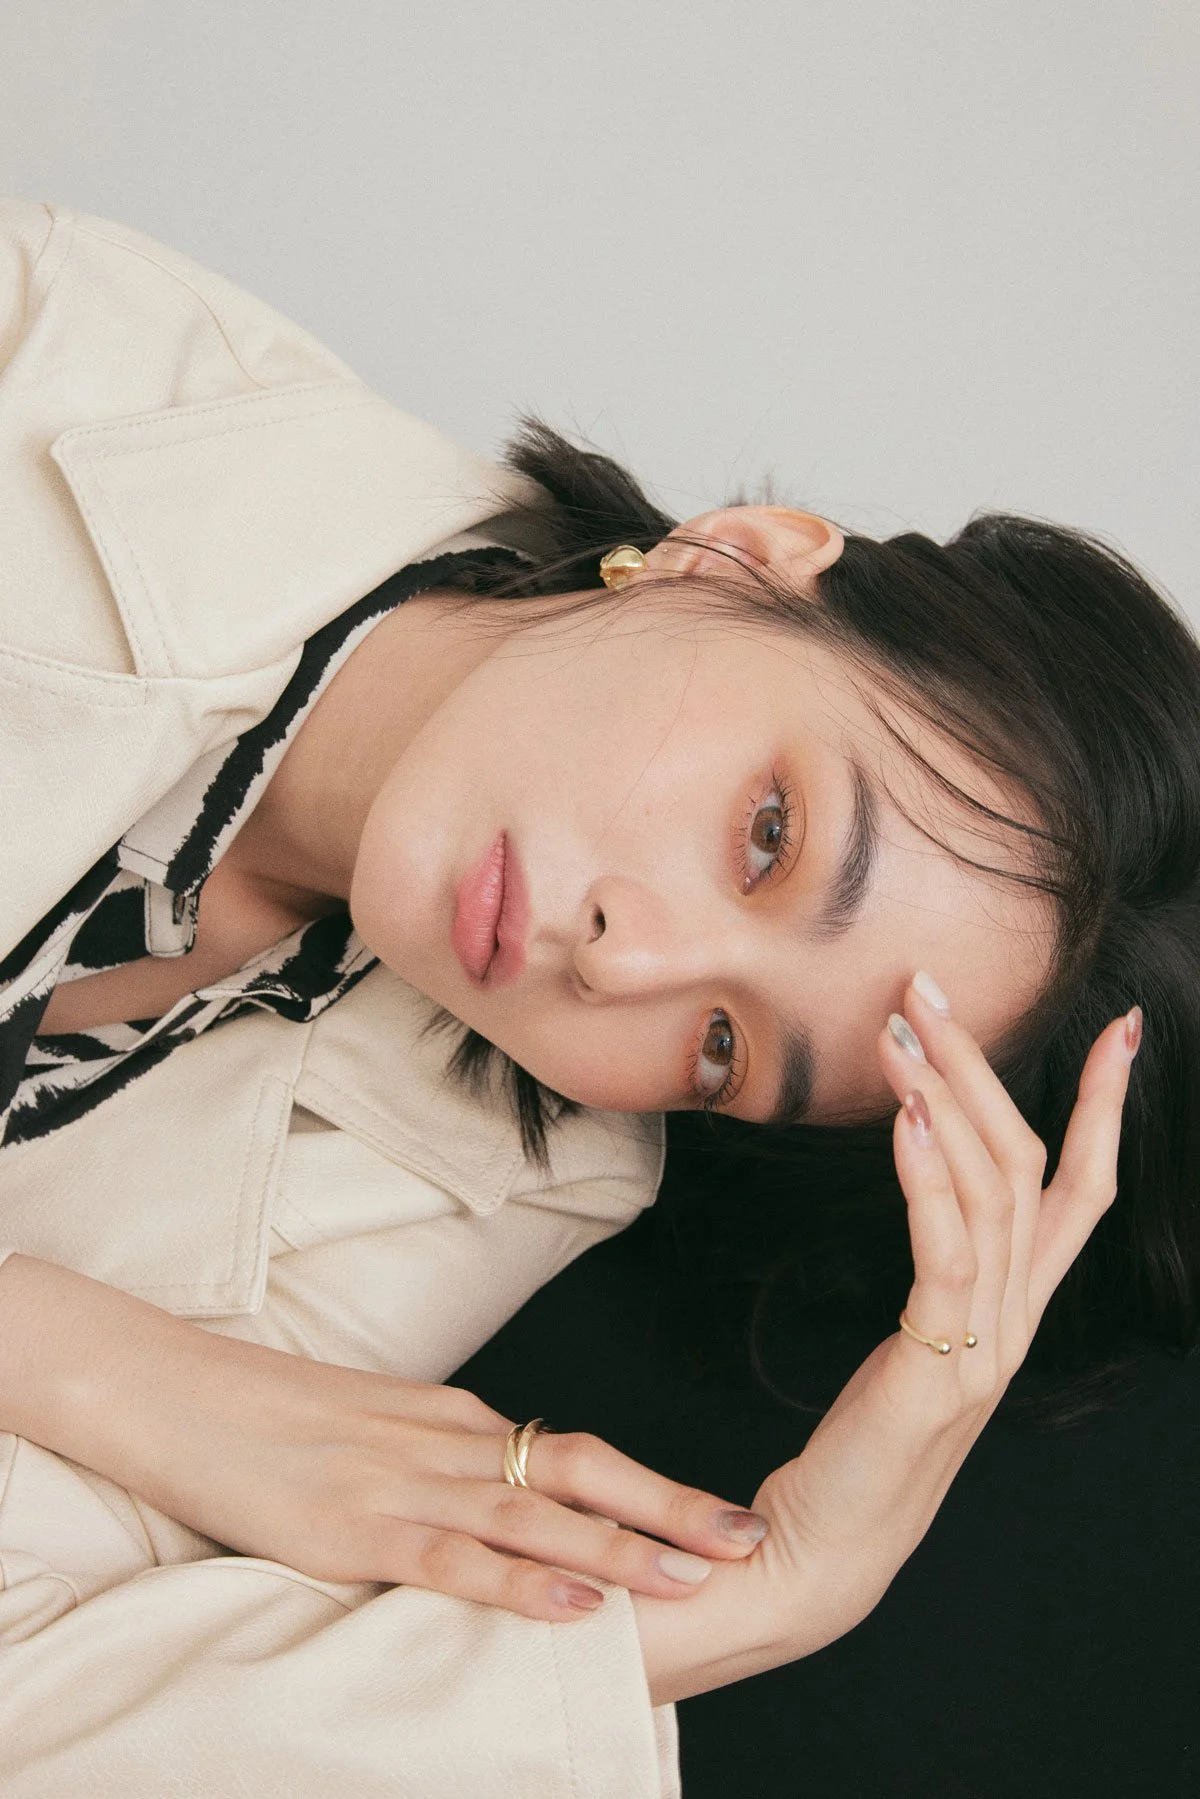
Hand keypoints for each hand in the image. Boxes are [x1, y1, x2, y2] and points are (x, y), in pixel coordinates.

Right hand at [0, 1255, 766, 1622]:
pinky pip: (453, 1559)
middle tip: (751, 1538)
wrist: (170, 1388)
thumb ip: (440, 1461)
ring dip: (624, 1548)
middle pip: (582, 1470)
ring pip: (535, 1514)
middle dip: (672, 1509)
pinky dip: (521, 1581)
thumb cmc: (267, 1414)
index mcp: (454, 1420)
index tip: (720, 1517)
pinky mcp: (352, 1527)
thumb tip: (499, 1493)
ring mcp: (402, 1483)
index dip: (654, 1488)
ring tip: (700, 1575)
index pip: (575, 1453)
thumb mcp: (374, 1430)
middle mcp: (447, 1444)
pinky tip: (575, 1602)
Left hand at [634, 976, 1139, 1701]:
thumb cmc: (866, 1432)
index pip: (1083, 1189)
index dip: (1105, 1108)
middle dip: (985, 1067)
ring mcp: (987, 1345)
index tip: (1120, 1030)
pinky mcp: (937, 1366)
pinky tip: (901, 1119)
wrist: (831, 1542)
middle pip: (1029, 1166)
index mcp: (1022, 1306)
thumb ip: (945, 1260)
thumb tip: (926, 1158)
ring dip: (945, 1100)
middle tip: (929, 989)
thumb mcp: (922, 1333)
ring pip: (992, 1195)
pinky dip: (927, 1179)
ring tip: (903, 1030)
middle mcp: (1020, 1318)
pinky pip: (945, 1253)